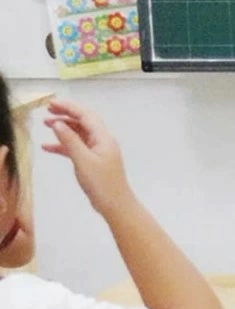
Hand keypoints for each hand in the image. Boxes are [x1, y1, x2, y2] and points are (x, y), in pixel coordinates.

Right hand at [41, 100, 133, 214]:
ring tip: (46, 125)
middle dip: (66, 114)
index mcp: (103, 138)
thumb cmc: (101, 182)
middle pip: (83, 122)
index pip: (86, 116)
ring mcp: (98, 151)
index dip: (69, 107)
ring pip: (79, 134)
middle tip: (47, 110)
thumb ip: (70, 141)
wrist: (115, 204)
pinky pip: (77, 148)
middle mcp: (102, 141)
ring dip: (63, 129)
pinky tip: (47, 147)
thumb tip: (58, 123)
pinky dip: (63, 146)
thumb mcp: (83, 160)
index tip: (51, 104)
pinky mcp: (93, 161)